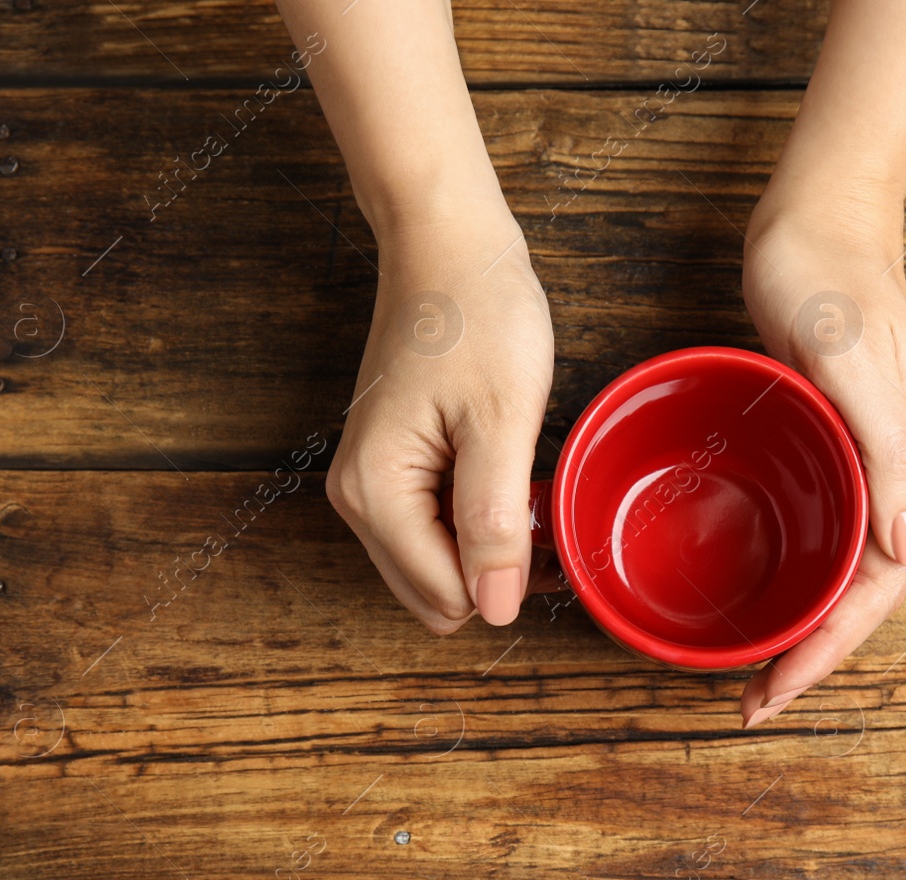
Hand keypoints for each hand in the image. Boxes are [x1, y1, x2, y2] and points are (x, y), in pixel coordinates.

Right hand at [326, 212, 554, 632]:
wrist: (449, 246)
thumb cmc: (477, 314)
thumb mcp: (501, 419)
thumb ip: (494, 521)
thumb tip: (494, 607)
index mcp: (376, 492)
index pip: (446, 597)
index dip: (509, 578)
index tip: (549, 523)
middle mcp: (357, 500)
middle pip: (434, 595)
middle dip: (494, 570)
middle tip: (540, 505)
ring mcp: (369, 485)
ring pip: (437, 568)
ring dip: (487, 546)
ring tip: (524, 483)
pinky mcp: (390, 470)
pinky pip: (435, 531)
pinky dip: (476, 521)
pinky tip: (505, 475)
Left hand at [737, 195, 905, 726]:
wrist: (821, 214)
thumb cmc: (827, 273)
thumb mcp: (848, 352)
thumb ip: (888, 445)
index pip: (879, 587)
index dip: (829, 650)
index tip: (774, 691)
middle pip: (864, 592)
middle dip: (815, 655)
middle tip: (753, 701)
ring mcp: (875, 461)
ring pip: (845, 569)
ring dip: (807, 624)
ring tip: (755, 668)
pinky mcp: (842, 444)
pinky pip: (826, 529)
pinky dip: (798, 573)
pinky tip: (763, 588)